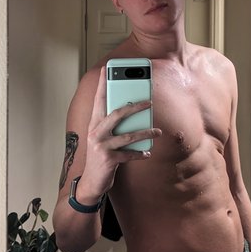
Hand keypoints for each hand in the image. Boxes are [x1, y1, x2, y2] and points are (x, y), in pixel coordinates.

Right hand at [78, 66, 161, 201]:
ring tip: (158, 131)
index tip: (105, 69)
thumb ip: (113, 126)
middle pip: (117, 114)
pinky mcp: (108, 159)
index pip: (98, 101)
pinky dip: (140, 153)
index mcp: (94, 124)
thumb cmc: (101, 157)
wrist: (92, 181)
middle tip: (149, 102)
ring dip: (145, 132)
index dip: (101, 85)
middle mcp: (95, 132)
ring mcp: (101, 146)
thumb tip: (134, 112)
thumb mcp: (104, 138)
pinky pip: (129, 154)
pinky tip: (148, 153)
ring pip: (127, 135)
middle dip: (135, 107)